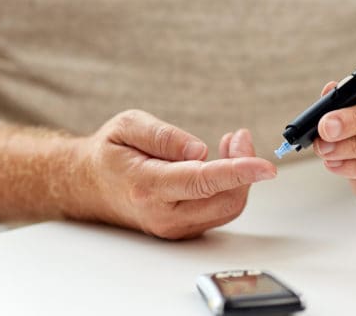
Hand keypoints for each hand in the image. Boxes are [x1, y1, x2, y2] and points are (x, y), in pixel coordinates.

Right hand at [73, 110, 275, 238]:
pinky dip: (231, 186)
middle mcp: (163, 214)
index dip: (238, 172)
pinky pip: (220, 210)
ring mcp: (175, 226)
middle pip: (225, 200)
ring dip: (240, 176)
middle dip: (244, 167)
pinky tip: (223, 163)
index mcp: (147, 186)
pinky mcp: (185, 228)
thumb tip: (200, 149)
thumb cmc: (109, 153)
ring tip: (232, 143)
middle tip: (240, 136)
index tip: (265, 166)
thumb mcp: (127, 126)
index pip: (202, 181)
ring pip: (228, 207)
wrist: (90, 186)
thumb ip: (163, 136)